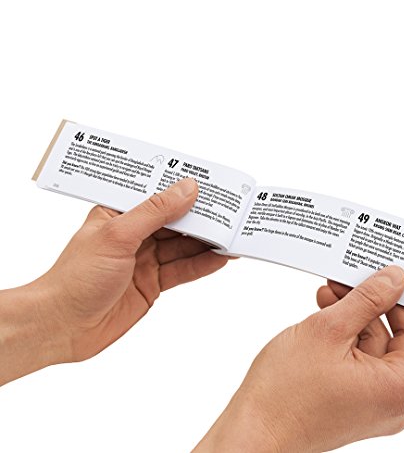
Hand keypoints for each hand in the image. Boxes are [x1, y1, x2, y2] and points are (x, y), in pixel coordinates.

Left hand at [0, 178, 228, 384]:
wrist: (62, 326)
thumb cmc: (77, 277)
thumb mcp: (118, 235)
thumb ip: (155, 212)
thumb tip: (187, 189)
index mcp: (119, 213)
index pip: (158, 195)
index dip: (184, 189)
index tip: (211, 184)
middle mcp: (134, 234)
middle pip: (176, 221)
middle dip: (202, 217)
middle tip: (230, 212)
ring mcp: (145, 259)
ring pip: (183, 246)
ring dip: (207, 242)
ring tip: (233, 235)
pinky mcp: (152, 283)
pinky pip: (182, 270)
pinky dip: (201, 265)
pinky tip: (220, 259)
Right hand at [195, 266, 403, 451]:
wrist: (254, 430)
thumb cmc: (286, 391)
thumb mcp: (328, 331)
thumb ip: (366, 300)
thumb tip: (394, 279)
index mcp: (399, 387)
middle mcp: (393, 397)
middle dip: (384, 302)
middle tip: (364, 273)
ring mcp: (372, 398)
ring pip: (379, 343)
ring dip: (359, 313)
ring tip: (332, 289)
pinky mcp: (353, 395)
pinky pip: (362, 355)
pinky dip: (348, 330)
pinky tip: (327, 308)